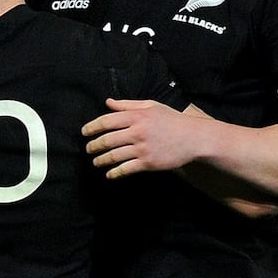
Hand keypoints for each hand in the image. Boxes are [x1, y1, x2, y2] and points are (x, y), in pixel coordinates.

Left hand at [83, 98, 200, 178]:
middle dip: (93, 146)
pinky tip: (109, 175)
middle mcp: (137, 131)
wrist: (193, 138)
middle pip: (107, 139)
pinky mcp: (148, 163)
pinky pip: (126, 169)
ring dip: (101, 160)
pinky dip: (114, 173)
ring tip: (96, 162)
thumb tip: (108, 103)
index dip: (92, 127)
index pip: (107, 121)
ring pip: (114, 155)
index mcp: (137, 116)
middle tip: (88, 149)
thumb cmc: (172, 120)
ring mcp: (142, 148)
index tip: (84, 132)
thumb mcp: (151, 106)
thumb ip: (128, 105)